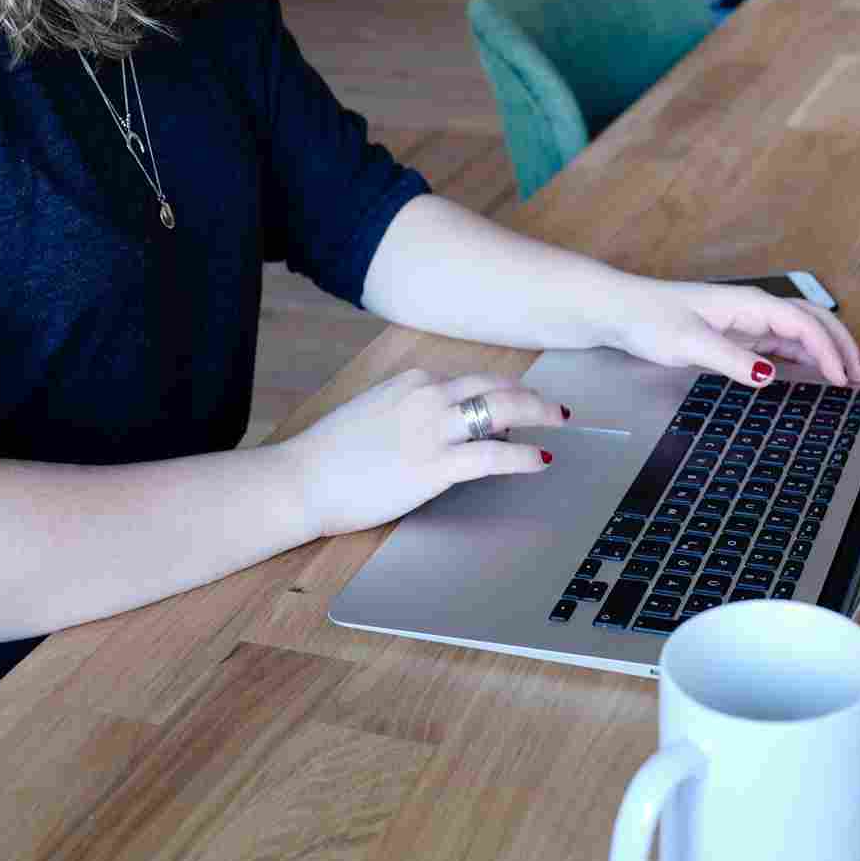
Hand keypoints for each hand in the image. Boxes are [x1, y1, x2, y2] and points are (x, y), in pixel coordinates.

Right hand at [280, 370, 559, 538]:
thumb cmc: (330, 455)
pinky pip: (494, 456)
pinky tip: (540, 460)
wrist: (301, 479)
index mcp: (412, 381)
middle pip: (496, 386)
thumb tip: (442, 425)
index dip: (500, 393)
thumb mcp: (374, 414)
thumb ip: (410, 412)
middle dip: (530, 395)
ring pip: (504, 410)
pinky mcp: (435, 466)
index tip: (516, 402)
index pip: (470, 381)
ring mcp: (433, 429)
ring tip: (558, 422)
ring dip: (539, 414)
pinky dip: (524, 456)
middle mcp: (427, 395)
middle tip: (554, 407)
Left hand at [604, 279, 859, 386]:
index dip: (828, 350)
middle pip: (812, 320)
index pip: (803, 324)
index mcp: (749, 304)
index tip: (842, 378)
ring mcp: (746, 321)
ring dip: (825, 349)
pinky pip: (780, 343)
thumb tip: (770, 377)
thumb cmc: (649, 319)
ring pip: (799, 331)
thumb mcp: (689, 343)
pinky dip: (803, 355)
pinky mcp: (736, 335)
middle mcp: (753, 309)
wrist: (619, 311)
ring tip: (845, 375)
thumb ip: (731, 361)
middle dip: (839, 345)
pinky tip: (810, 372)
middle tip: (858, 375)